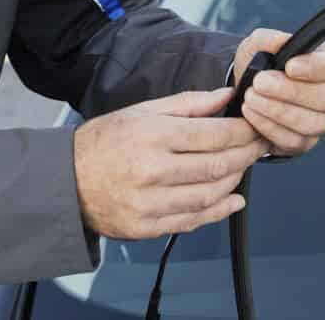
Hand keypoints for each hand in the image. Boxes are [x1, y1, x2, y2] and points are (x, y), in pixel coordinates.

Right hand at [73, 88, 264, 239]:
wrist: (65, 181)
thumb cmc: (103, 141)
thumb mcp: (142, 111)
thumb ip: (188, 104)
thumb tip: (226, 97)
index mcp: (151, 135)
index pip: (212, 134)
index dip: (242, 132)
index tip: (256, 128)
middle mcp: (151, 170)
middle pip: (216, 166)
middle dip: (246, 155)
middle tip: (259, 147)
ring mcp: (148, 203)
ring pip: (209, 195)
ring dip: (235, 181)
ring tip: (243, 168)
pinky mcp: (146, 227)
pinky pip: (193, 221)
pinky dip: (218, 211)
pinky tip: (232, 199)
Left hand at [232, 28, 324, 156]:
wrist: (245, 93)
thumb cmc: (260, 65)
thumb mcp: (257, 45)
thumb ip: (268, 39)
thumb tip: (281, 42)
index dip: (317, 67)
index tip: (289, 67)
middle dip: (291, 91)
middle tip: (260, 83)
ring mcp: (321, 121)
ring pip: (312, 122)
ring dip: (277, 111)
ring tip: (251, 98)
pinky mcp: (305, 142)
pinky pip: (294, 140)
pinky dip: (269, 127)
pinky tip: (252, 114)